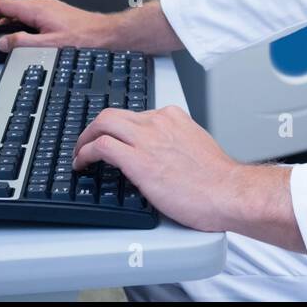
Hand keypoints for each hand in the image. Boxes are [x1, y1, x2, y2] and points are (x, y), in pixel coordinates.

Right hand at [0, 0, 110, 52]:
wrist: (108, 36)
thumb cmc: (86, 38)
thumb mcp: (50, 45)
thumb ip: (23, 43)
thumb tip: (2, 43)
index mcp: (36, 8)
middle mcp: (40, 5)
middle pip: (4, 9)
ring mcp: (46, 10)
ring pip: (15, 15)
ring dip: (0, 27)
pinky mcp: (52, 17)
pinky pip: (25, 19)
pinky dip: (13, 28)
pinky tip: (13, 41)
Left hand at [72, 106, 244, 232]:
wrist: (227, 192)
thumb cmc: (217, 179)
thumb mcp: (196, 147)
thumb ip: (175, 144)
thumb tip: (160, 155)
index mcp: (174, 117)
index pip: (135, 115)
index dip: (118, 130)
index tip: (113, 140)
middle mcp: (158, 122)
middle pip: (113, 114)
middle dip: (94, 128)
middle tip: (86, 143)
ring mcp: (147, 138)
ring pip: (102, 123)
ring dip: (85, 139)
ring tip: (79, 154)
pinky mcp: (138, 159)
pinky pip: (101, 146)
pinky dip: (85, 153)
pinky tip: (82, 164)